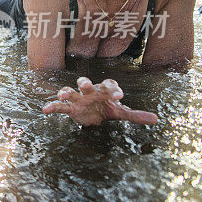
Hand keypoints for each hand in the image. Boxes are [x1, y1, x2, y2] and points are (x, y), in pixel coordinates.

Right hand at [42, 77, 156, 125]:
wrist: (92, 114)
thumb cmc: (106, 108)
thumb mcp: (120, 112)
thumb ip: (135, 115)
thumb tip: (156, 119)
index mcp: (103, 90)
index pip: (108, 86)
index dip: (113, 90)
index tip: (120, 96)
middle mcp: (89, 92)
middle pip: (86, 83)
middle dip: (85, 82)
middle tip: (85, 84)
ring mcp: (78, 99)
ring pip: (70, 91)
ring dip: (66, 91)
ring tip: (63, 94)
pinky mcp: (69, 108)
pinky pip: (59, 106)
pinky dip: (52, 107)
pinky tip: (45, 111)